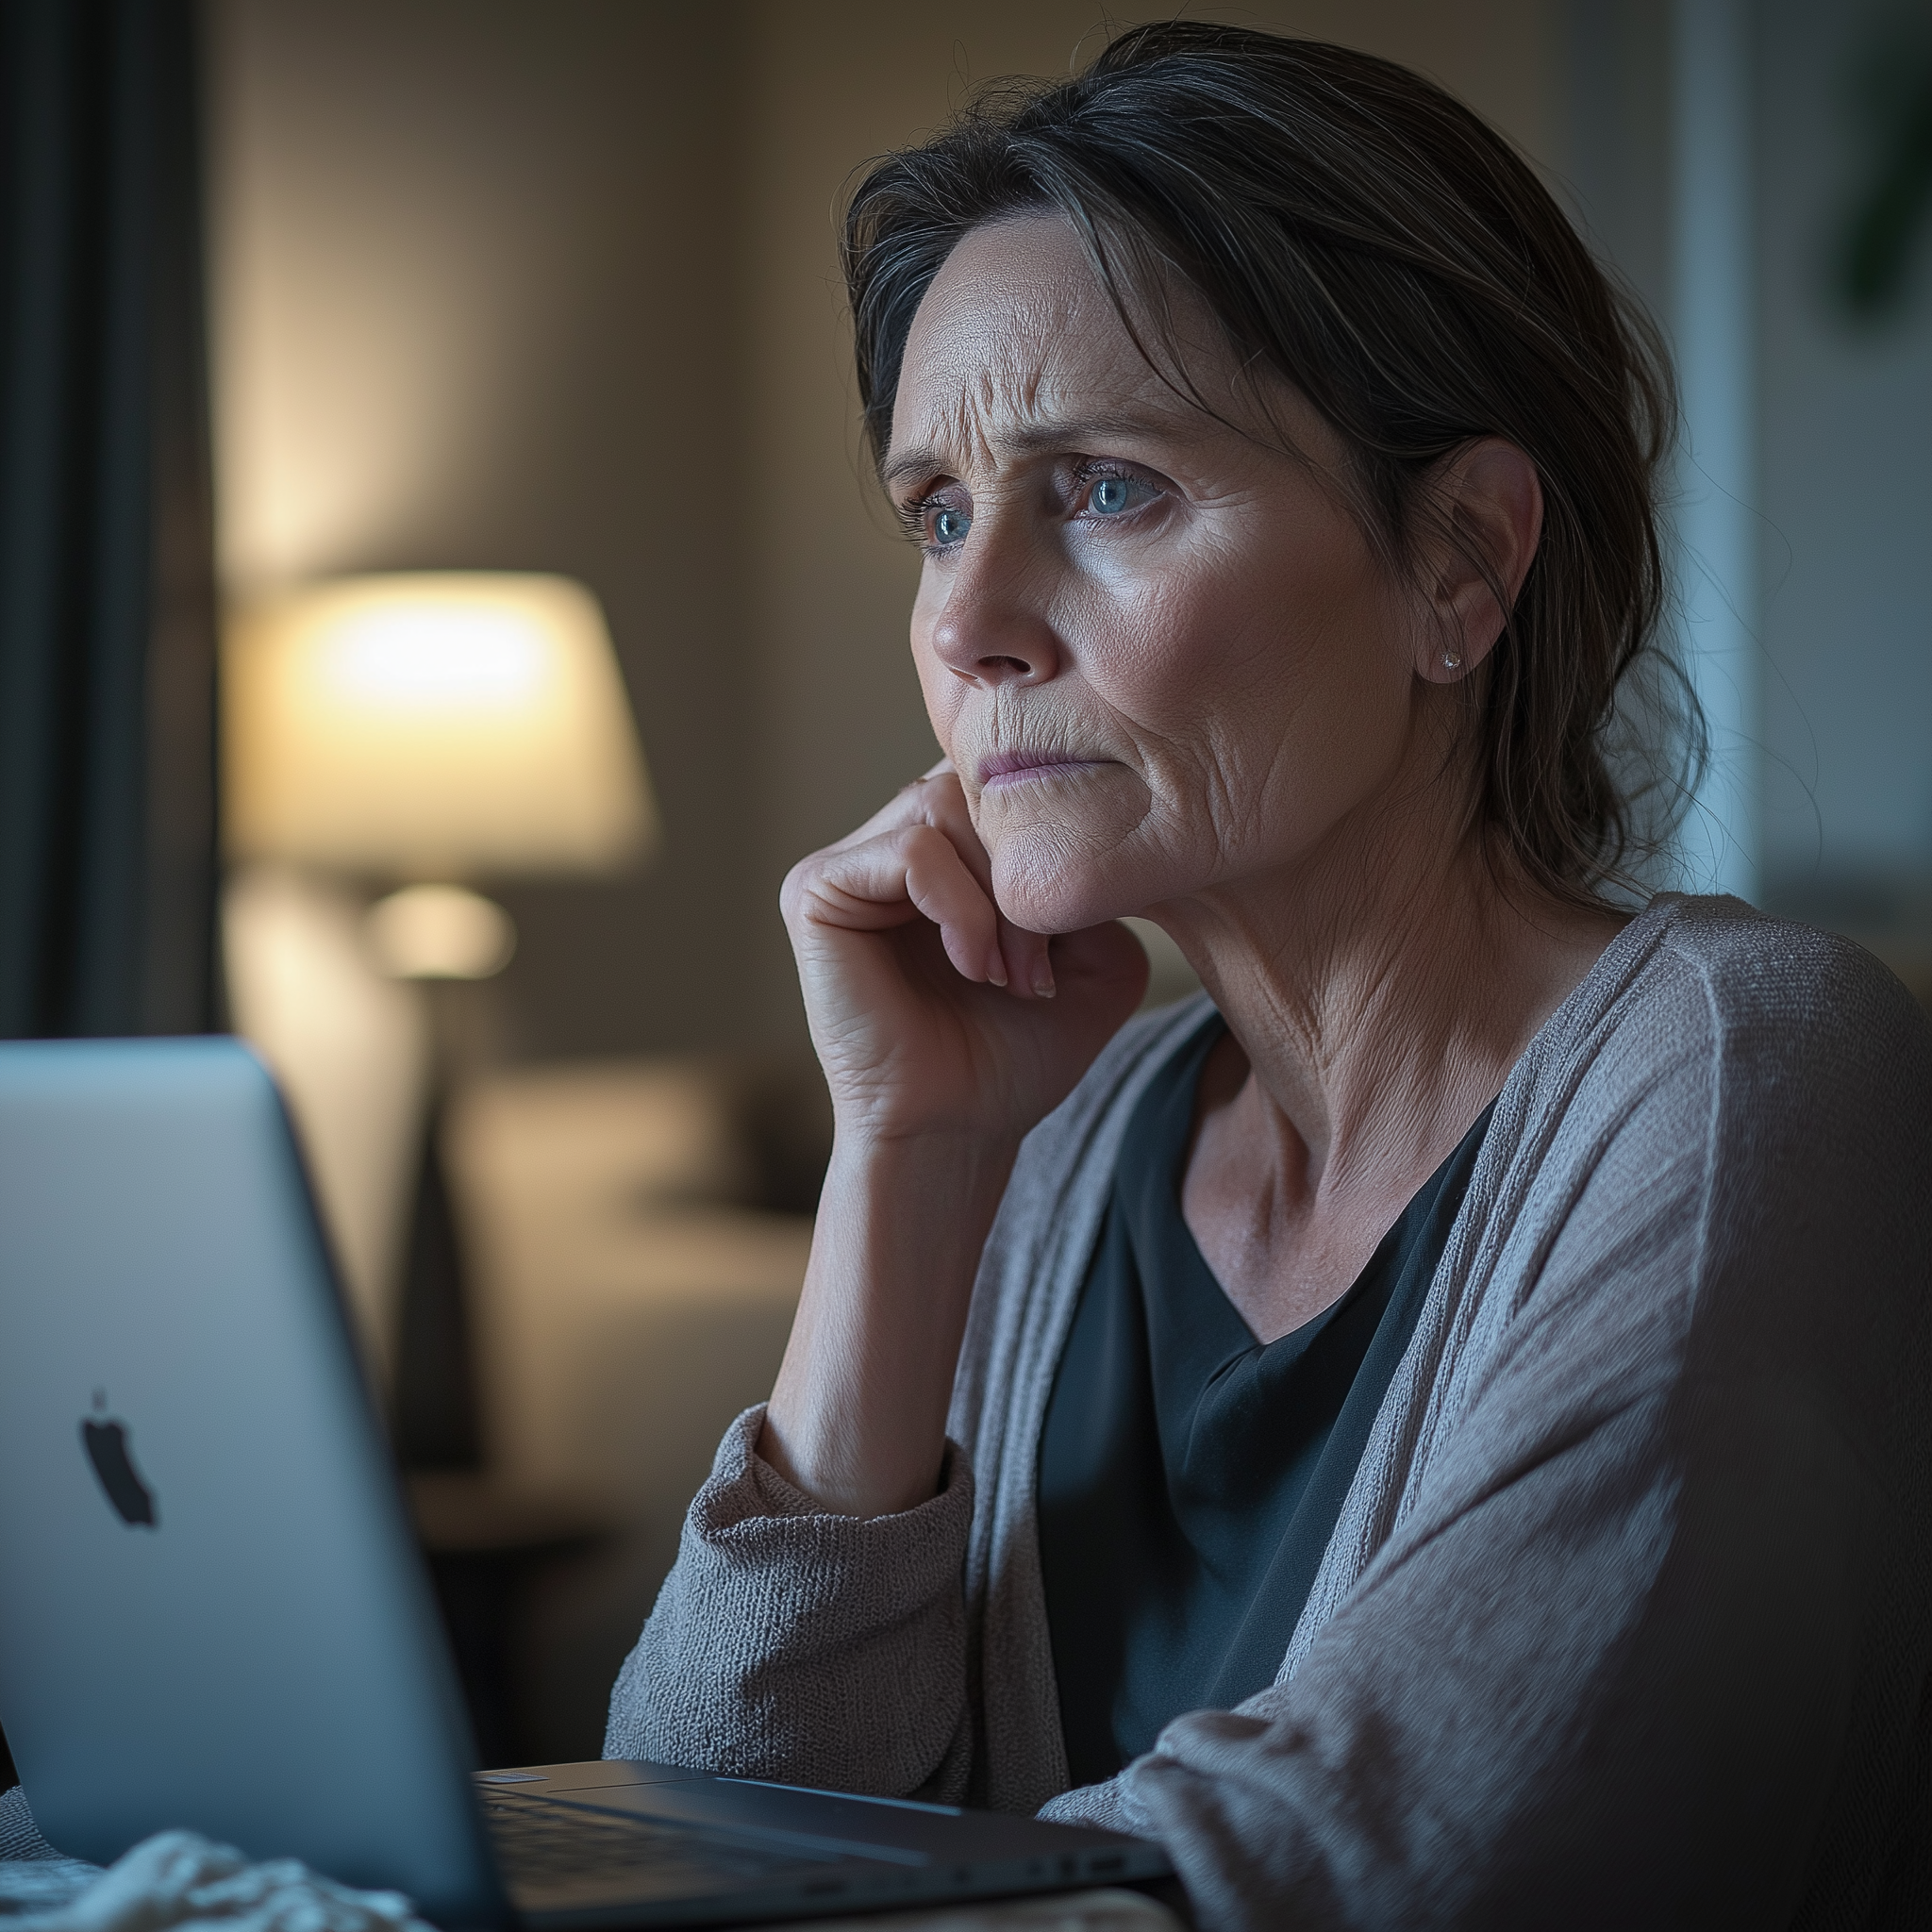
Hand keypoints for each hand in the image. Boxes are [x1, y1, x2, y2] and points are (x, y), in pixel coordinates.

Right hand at [780, 763, 1149, 1148]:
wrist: (957, 1128)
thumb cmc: (1017, 1051)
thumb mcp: (1100, 954)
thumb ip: (1101, 876)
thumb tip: (1098, 814)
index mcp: (951, 843)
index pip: (1007, 776)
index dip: (1054, 838)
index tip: (1079, 933)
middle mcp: (894, 838)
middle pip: (979, 785)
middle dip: (1027, 871)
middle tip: (1042, 968)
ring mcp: (850, 861)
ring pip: (946, 807)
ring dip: (1000, 895)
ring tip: (1011, 975)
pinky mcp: (816, 890)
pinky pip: (912, 850)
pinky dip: (961, 907)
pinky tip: (973, 967)